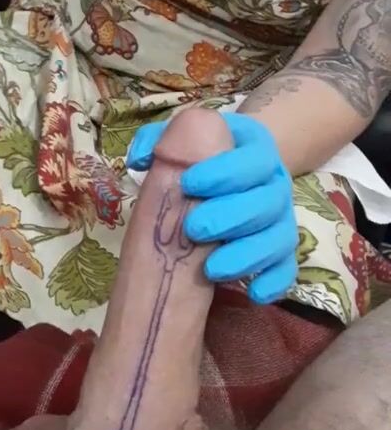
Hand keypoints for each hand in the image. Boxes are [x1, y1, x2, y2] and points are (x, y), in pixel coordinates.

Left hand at [127, 112, 297, 303]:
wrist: (238, 166)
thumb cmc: (203, 156)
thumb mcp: (184, 137)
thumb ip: (160, 139)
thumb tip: (140, 158)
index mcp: (256, 150)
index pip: (251, 159)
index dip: (223, 173)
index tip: (188, 183)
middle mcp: (275, 183)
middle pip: (267, 202)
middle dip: (230, 218)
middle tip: (193, 230)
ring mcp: (282, 218)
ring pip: (279, 238)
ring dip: (247, 255)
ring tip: (211, 269)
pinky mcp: (283, 249)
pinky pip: (288, 268)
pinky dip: (274, 281)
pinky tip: (253, 292)